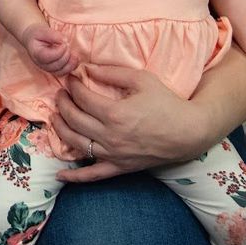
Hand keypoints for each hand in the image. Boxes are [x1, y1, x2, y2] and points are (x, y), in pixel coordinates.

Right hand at [21, 23, 75, 75]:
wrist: (34, 40)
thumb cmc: (37, 35)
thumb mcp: (42, 31)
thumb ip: (52, 35)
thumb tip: (65, 41)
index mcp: (36, 54)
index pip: (48, 57)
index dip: (59, 51)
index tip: (64, 42)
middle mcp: (41, 64)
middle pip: (56, 65)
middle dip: (66, 55)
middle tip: (68, 45)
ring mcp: (48, 69)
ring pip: (62, 71)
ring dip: (71, 63)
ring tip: (73, 53)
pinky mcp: (55, 70)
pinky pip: (66, 72)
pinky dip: (73, 66)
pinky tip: (75, 57)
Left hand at [52, 62, 216, 183]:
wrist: (189, 132)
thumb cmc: (167, 103)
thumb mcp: (141, 79)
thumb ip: (112, 72)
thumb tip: (86, 67)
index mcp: (115, 113)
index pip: (82, 98)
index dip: (72, 86)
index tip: (70, 79)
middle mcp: (110, 136)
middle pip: (74, 119)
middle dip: (62, 104)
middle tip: (60, 94)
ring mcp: (114, 155)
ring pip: (77, 144)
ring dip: (61, 129)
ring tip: (55, 117)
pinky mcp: (120, 168)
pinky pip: (93, 175)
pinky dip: (75, 177)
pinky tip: (60, 175)